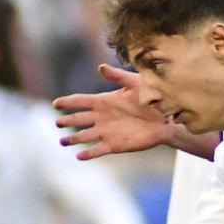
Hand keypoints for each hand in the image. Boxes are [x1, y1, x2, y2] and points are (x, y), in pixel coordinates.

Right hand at [53, 64, 172, 159]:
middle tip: (57, 123)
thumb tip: (100, 67)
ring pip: (84, 136)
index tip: (56, 104)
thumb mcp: (135, 84)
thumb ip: (118, 76)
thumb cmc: (152, 98)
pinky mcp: (115, 145)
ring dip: (73, 139)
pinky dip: (88, 153)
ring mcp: (107, 132)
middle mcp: (102, 117)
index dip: (67, 102)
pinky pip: (98, 149)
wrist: (167, 119)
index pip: (80, 101)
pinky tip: (79, 155)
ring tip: (62, 141)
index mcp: (104, 101)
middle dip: (67, 121)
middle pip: (79, 119)